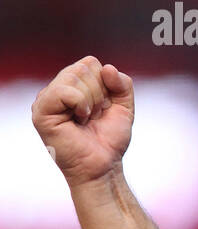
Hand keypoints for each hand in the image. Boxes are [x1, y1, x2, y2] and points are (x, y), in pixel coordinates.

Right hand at [31, 56, 134, 188]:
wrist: (103, 165)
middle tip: (94, 116)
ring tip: (86, 119)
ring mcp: (46, 99)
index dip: (106, 85)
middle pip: (84, 67)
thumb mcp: (124, 106)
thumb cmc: (109, 139)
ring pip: (75, 76)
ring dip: (92, 101)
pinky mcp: (41, 111)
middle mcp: (56, 89)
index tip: (103, 108)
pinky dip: (81, 104)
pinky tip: (80, 119)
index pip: (91, 63)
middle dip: (100, 94)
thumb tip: (107, 67)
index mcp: (72, 85)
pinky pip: (65, 91)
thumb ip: (122, 83)